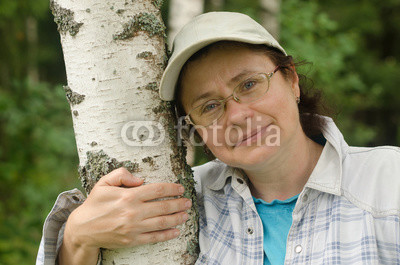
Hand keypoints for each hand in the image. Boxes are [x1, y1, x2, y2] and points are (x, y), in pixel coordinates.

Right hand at [58, 167, 191, 264]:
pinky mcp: (132, 240)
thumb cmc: (95, 203)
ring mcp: (133, 228)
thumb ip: (122, 175)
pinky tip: (176, 231)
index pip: (157, 190)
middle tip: (188, 201)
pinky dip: (167, 234)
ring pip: (161, 223)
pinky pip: (154, 237)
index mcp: (128, 196)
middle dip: (178, 204)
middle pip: (163, 207)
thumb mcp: (104, 182)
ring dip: (177, 218)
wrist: (82, 229)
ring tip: (185, 214)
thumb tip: (140, 179)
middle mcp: (133, 212)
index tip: (180, 188)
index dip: (172, 189)